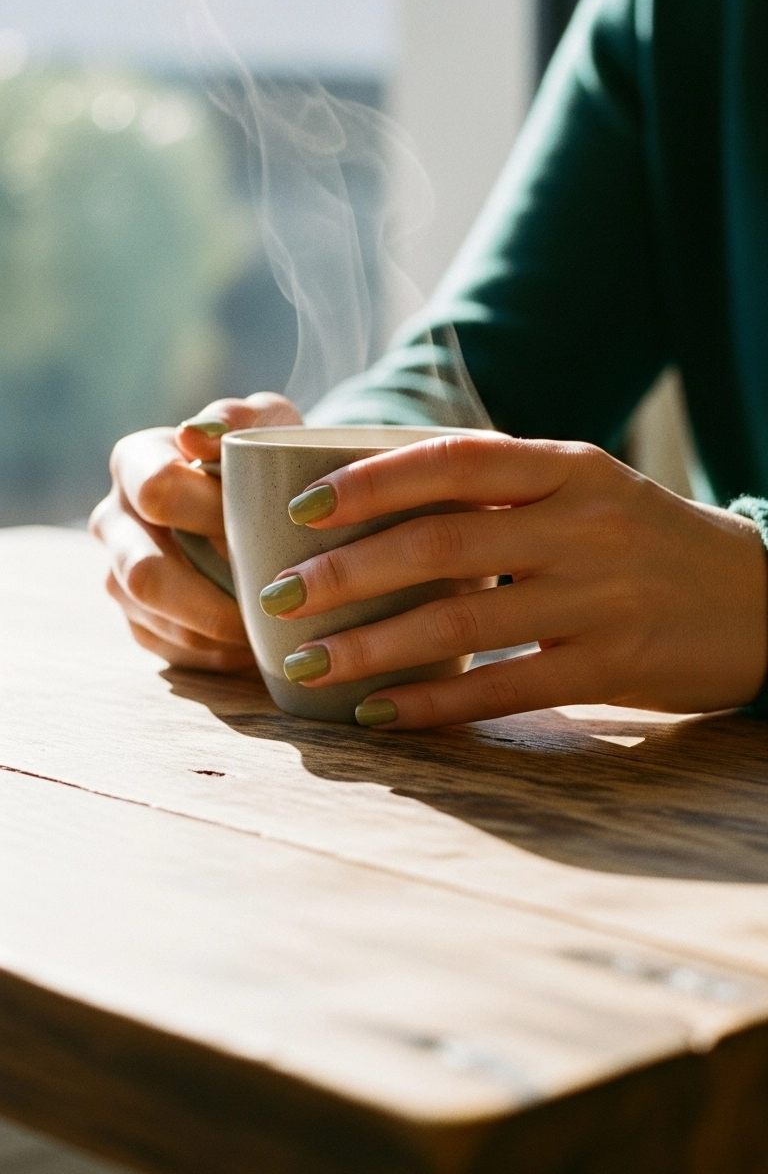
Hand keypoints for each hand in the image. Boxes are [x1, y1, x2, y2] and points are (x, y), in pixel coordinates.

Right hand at [89, 392, 300, 671]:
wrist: (273, 500)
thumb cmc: (268, 456)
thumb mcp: (267, 423)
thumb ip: (238, 417)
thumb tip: (195, 435)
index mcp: (135, 461)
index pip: (157, 491)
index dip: (212, 512)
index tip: (263, 521)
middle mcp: (114, 519)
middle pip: (143, 572)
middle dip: (210, 592)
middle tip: (274, 597)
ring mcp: (119, 574)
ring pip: (157, 620)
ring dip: (219, 630)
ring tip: (274, 627)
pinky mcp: (139, 620)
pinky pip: (171, 650)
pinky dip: (218, 652)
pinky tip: (258, 641)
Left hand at [261, 432, 767, 727]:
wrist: (760, 600)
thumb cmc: (645, 542)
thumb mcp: (586, 492)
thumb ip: (501, 491)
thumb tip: (379, 500)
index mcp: (567, 467)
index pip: (452, 460)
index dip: (370, 482)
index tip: (301, 510)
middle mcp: (581, 523)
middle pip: (441, 542)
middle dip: (346, 571)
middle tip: (277, 594)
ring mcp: (598, 597)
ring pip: (462, 619)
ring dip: (372, 645)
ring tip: (306, 661)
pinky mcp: (612, 666)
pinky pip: (504, 687)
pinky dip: (435, 704)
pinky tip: (380, 713)